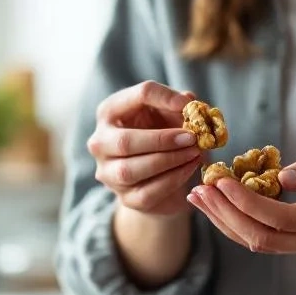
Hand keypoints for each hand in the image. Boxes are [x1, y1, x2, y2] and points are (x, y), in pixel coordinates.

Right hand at [88, 81, 203, 216]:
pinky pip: (147, 193)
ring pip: (130, 170)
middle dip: (162, 140)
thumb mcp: (170, 114)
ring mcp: (108, 173)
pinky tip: (190, 167)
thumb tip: (190, 103)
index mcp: (110, 111)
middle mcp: (100, 142)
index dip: (165, 98)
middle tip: (192, 137)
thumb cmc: (163, 134)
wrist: (160, 174)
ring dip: (169, 160)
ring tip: (195, 152)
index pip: (136, 96)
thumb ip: (180, 105)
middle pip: (124, 141)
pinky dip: (173, 179)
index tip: (188, 105)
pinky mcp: (125, 198)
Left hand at [187, 141, 295, 259]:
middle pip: (264, 238)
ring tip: (198, 195)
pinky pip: (266, 237)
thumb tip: (281, 176)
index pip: (281, 220)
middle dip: (227, 214)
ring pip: (260, 243)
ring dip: (226, 220)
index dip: (247, 202)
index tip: (222, 180)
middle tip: (200, 188)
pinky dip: (239, 221)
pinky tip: (218, 203)